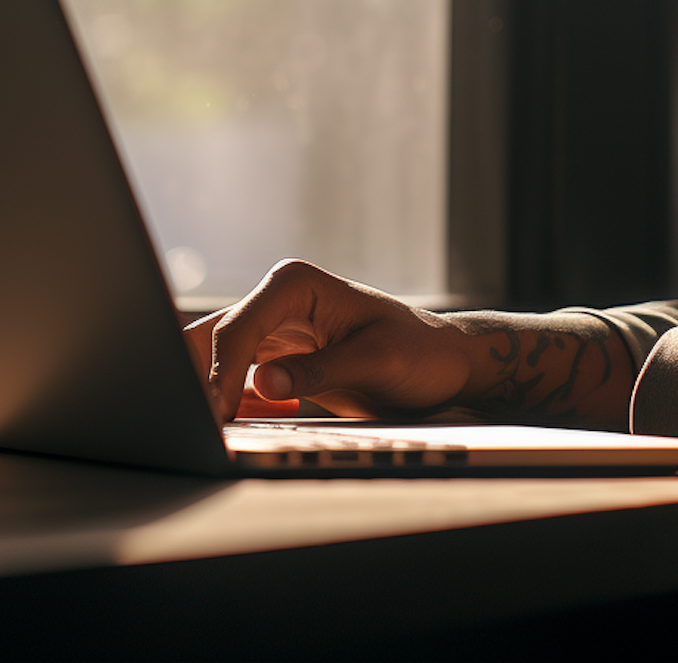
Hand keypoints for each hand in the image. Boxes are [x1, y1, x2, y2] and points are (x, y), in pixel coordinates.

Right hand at [185, 259, 475, 422]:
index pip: (236, 330)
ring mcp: (273, 330)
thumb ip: (319, 371)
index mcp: (296, 285)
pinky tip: (243, 427)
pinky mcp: (276, 359)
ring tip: (208, 436)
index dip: (219, 376)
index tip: (214, 419)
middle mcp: (277, 301)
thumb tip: (262, 382)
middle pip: (209, 340)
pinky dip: (227, 404)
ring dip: (205, 394)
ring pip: (211, 360)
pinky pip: (232, 380)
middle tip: (190, 431)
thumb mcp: (376, 361)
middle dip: (194, 381)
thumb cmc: (420, 353)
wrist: (443, 363)